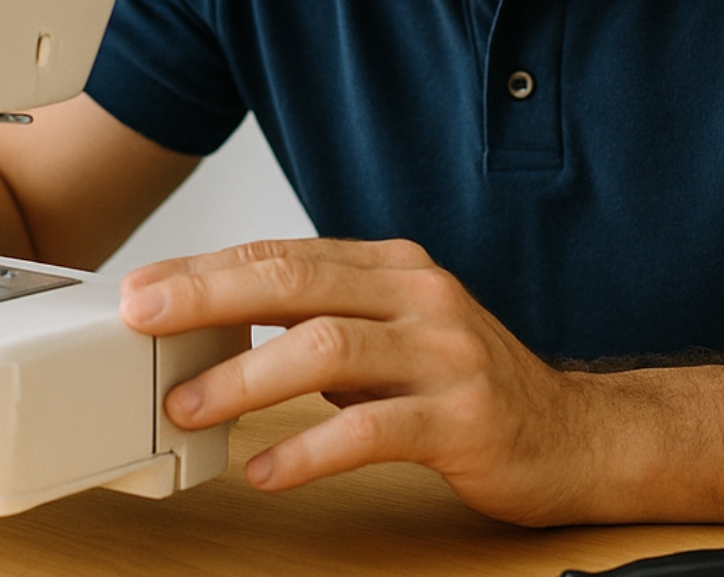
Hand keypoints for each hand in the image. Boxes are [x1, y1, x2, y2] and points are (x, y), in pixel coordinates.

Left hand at [118, 237, 608, 525]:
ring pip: (327, 347)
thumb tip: (220, 333)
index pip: (286, 254)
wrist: (580, 437)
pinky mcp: (464, 418)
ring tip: (188, 406)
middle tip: (144, 319)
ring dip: (246, 378)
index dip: (207, 269)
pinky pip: (372, 429)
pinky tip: (267, 469)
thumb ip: (323, 326)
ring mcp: (445, 354)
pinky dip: (309, 450)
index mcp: (396, 270)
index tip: (144, 288)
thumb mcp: (394, 340)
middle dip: (209, 298)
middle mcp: (420, 297)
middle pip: (296, 281)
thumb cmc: (471, 390)